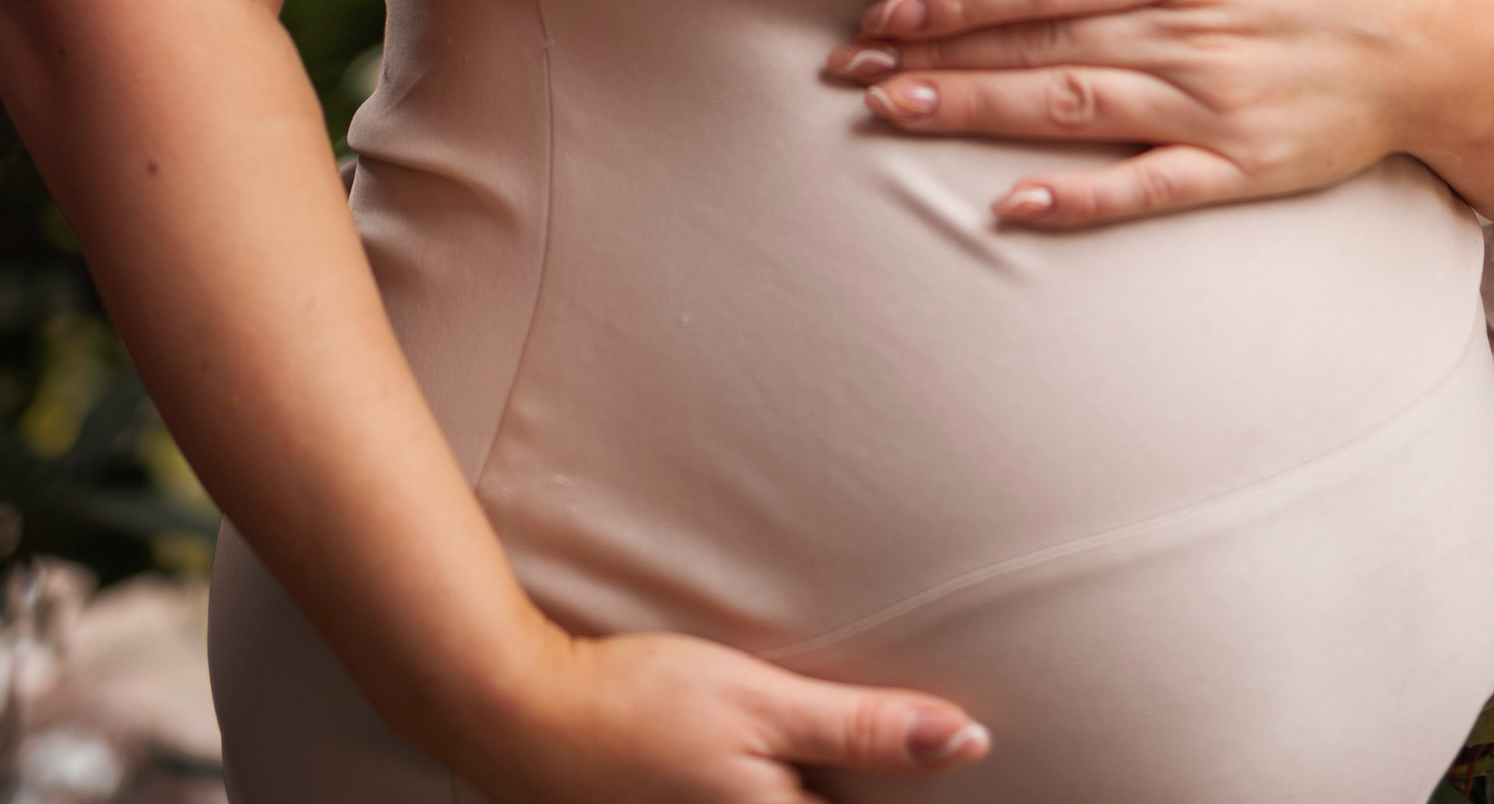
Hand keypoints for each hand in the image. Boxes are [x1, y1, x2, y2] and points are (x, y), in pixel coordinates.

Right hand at [458, 619, 990, 801]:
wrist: (521, 715)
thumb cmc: (640, 700)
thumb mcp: (760, 702)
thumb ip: (864, 728)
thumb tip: (972, 742)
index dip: (920, 794)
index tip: (963, 765)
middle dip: (867, 789)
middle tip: (925, 749)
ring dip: (822, 784)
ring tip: (833, 761)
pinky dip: (780, 792)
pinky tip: (778, 770)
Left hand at [823, 0, 1475, 228]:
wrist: (1444, 52)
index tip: (888, 3)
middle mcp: (1191, 37)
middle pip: (1040, 47)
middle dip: (938, 55)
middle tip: (846, 67)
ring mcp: (1214, 109)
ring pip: (1071, 114)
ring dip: (975, 116)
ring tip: (892, 114)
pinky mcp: (1238, 168)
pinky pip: (1147, 189)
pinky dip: (1078, 200)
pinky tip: (1010, 205)